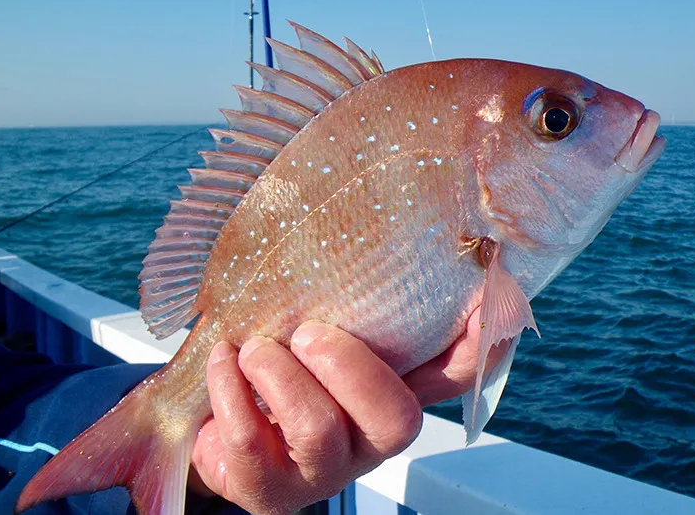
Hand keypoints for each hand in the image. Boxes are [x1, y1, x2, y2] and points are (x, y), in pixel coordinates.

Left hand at [191, 309, 502, 513]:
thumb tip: (375, 207)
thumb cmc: (277, 354)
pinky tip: (224, 360)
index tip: (477, 296)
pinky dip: (229, 388)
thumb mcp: (319, 314)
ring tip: (252, 348)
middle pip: (398, 420)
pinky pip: (251, 442)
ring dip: (278, 374)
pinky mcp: (270, 489)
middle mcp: (369, 434)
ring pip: (318, 429)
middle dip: (350, 368)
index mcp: (394, 387)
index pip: (458, 374)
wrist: (216, 416)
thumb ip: (352, 287)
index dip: (478, 341)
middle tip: (307, 331)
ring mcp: (323, 468)